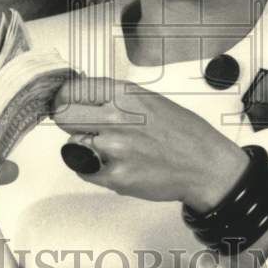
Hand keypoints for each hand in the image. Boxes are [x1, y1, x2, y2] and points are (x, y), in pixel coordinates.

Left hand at [52, 77, 247, 209]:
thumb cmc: (181, 132)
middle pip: (64, 116)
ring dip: (86, 147)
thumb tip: (80, 95)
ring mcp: (115, 149)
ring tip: (113, 148)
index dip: (64, 98)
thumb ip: (113, 97)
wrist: (205, 165)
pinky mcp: (116, 176)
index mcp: (125, 94)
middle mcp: (117, 118)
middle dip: (68, 121)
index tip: (62, 102)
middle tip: (81, 126)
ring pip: (74, 144)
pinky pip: (84, 169)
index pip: (73, 90)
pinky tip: (119, 164)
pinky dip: (95, 168)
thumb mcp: (148, 99)